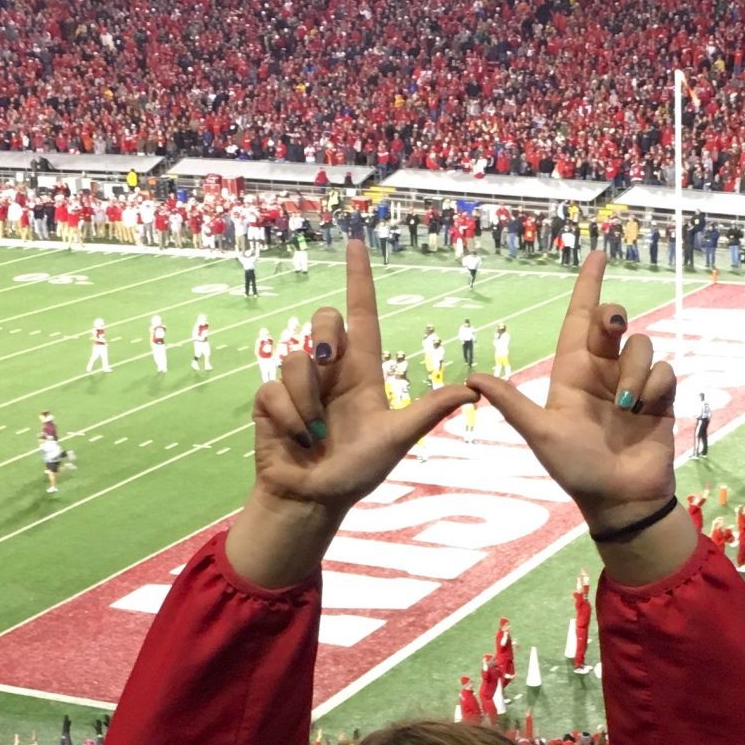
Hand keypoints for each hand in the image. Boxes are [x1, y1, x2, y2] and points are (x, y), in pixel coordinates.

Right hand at [249, 241, 468, 511]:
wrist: (314, 500)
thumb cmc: (356, 472)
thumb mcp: (397, 439)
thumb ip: (428, 412)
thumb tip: (473, 391)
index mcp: (363, 373)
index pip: (362, 315)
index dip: (359, 279)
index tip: (356, 244)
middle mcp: (331, 372)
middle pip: (325, 321)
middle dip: (326, 337)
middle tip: (330, 367)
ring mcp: (299, 385)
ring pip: (297, 359)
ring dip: (307, 401)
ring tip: (315, 434)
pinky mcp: (270, 402)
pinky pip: (274, 390)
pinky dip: (289, 419)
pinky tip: (297, 440)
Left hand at [466, 253, 676, 527]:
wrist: (619, 499)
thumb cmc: (576, 469)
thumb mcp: (540, 434)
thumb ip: (512, 404)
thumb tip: (472, 379)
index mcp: (572, 373)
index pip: (579, 319)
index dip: (588, 286)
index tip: (597, 255)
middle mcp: (603, 372)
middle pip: (613, 321)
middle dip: (614, 316)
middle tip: (612, 327)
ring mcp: (632, 383)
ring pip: (642, 344)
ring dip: (634, 369)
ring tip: (625, 405)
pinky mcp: (660, 397)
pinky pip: (664, 369)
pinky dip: (654, 386)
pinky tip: (645, 411)